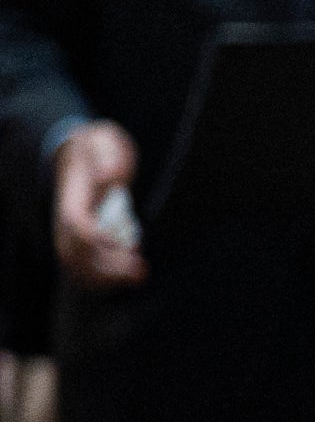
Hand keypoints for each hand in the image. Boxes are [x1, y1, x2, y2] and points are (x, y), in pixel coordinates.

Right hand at [50, 121, 144, 287]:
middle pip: (74, 254)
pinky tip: (134, 274)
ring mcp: (73, 235)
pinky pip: (90, 269)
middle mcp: (67, 221)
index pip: (75, 224)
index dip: (94, 238)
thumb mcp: (103, 142)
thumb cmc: (98, 148)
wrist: (84, 156)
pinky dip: (109, 278)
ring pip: (80, 267)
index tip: (119, 243)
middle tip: (140, 270)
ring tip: (140, 276)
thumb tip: (110, 176)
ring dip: (109, 278)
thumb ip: (108, 155)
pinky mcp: (85, 243)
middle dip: (105, 268)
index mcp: (71, 198)